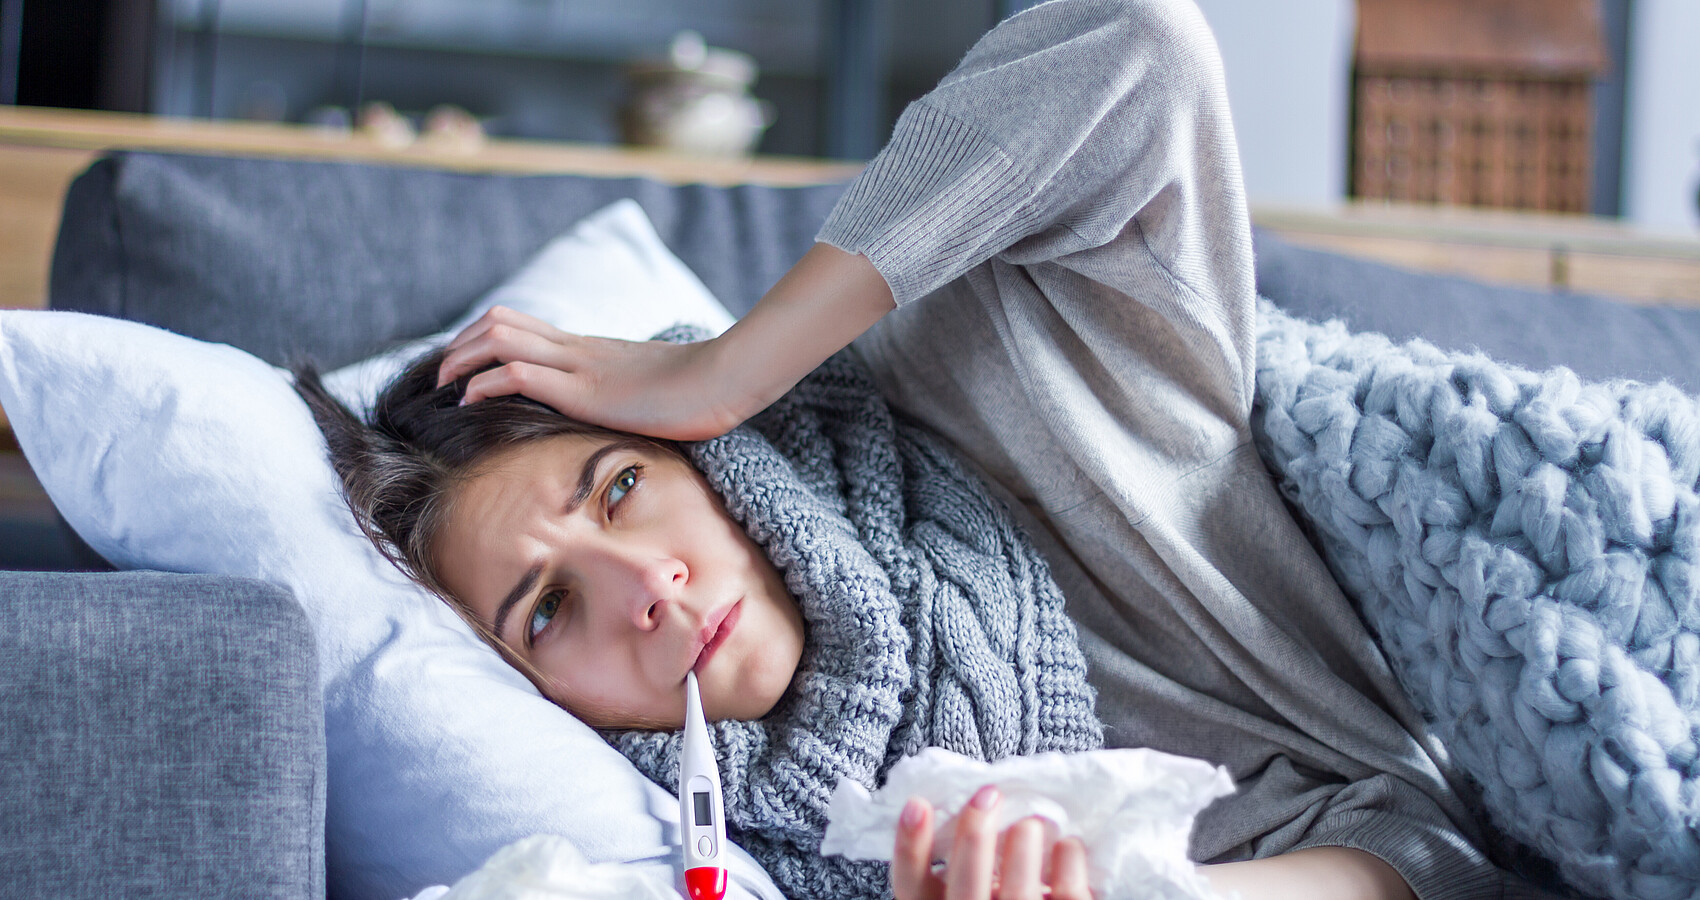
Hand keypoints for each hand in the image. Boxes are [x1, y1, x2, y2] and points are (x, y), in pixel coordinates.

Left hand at [437, 243, 894, 441]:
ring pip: (497, 337)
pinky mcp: (581, 388)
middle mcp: (576, 349)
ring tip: (443, 388)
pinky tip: (468, 405)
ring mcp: (578, 365)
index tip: (465, 370)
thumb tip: (626, 418)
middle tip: (442, 378)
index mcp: (590, 349)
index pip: (521, 326)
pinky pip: (514, 373)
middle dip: (459, 346)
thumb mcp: (655, 392)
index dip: (482, 341)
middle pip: (498, 320)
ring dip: (460, 360)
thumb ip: (631, 396)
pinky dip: (480, 385)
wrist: (728, 378)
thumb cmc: (703, 391)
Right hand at [892, 786, 1091, 899]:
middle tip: (988, 795)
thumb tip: (975, 802)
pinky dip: (1067, 859)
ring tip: (1030, 820)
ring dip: (1025, 841)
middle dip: (975, 837)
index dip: (910, 847)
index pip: (910, 887)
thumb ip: (967, 861)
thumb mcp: (972, 882)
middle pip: (965, 889)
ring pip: (1018, 891)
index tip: (917, 804)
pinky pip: (1067, 891)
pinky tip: (1065, 846)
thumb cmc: (1008, 892)